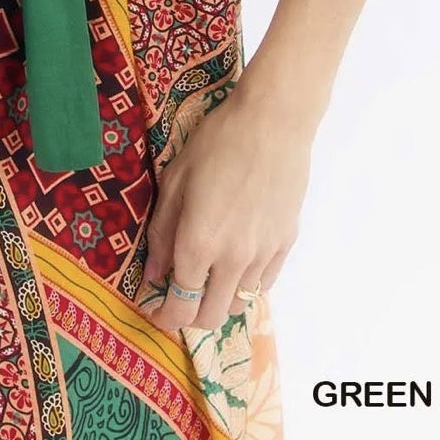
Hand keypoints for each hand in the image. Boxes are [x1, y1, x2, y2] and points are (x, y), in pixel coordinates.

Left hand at [135, 81, 312, 332]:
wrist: (272, 123)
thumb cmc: (216, 142)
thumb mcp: (175, 180)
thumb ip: (162, 232)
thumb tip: (154, 274)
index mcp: (199, 243)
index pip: (179, 304)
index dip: (164, 316)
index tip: (155, 310)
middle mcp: (232, 260)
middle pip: (211, 316)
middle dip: (189, 316)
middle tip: (178, 298)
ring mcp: (263, 255)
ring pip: (240, 304)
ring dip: (219, 300)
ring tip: (208, 276)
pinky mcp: (286, 244)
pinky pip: (264, 284)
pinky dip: (246, 284)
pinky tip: (236, 261)